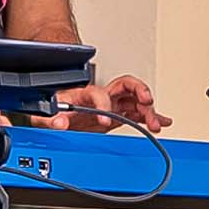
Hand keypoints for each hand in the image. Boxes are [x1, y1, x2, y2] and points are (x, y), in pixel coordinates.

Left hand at [40, 75, 171, 132]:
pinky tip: (162, 121)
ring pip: (137, 100)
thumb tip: (59, 121)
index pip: (99, 94)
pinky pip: (138, 112)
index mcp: (86, 94)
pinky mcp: (119, 114)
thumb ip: (50, 118)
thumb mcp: (46, 113)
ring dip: (149, 110)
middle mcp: (104, 95)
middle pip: (127, 85)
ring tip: (156, 123)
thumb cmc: (56, 106)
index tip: (105, 119)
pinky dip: (151, 116)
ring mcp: (114, 103)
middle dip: (140, 91)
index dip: (104, 106)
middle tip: (147, 101)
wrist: (60, 110)